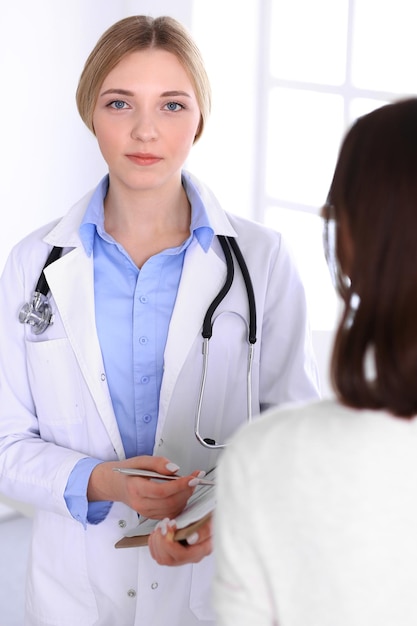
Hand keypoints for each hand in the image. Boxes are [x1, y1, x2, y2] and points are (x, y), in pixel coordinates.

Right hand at [87, 455, 201, 519]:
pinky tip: (183, 493)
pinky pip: (169, 513)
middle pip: (169, 502)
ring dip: (185, 497)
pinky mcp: (150, 516)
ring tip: (190, 484)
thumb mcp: (141, 460)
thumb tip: (175, 469)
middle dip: (187, 491)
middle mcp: (140, 504)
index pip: (162, 490)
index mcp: (136, 488)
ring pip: (172, 510)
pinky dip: (180, 504)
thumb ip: (158, 463)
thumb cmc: (128, 472)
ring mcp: (145, 512)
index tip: (193, 477)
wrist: (115, 484)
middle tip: (195, 478)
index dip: (180, 485)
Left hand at [148, 516, 212, 565]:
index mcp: (202, 550)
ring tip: (161, 527)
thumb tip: (191, 539)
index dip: (170, 542)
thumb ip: (204, 530)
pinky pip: (159, 555)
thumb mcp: (213, 521)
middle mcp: (192, 556)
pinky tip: (158, 533)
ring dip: (157, 541)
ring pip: (161, 558)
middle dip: (160, 541)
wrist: (214, 520)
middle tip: (163, 525)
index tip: (169, 526)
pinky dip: (154, 543)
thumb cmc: (214, 520)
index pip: (181, 555)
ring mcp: (183, 556)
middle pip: (168, 559)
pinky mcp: (176, 552)